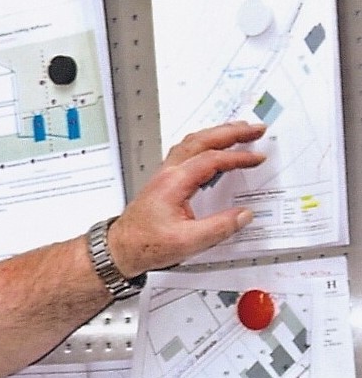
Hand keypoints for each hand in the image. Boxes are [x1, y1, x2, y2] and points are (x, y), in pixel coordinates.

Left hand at [107, 121, 266, 276]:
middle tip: (254, 128)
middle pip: (200, 140)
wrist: (120, 249)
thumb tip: (244, 215)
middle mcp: (167, 174)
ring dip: (216, 134)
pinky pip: (185, 153)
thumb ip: (219, 228)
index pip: (211, 160)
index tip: (257, 158)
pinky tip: (213, 148)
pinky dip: (204, 144)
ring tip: (239, 131)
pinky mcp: (163, 182)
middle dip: (230, 131)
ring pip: (191, 143)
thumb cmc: (144, 244)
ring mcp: (163, 176)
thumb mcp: (188, 242)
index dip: (237, 157)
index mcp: (173, 183)